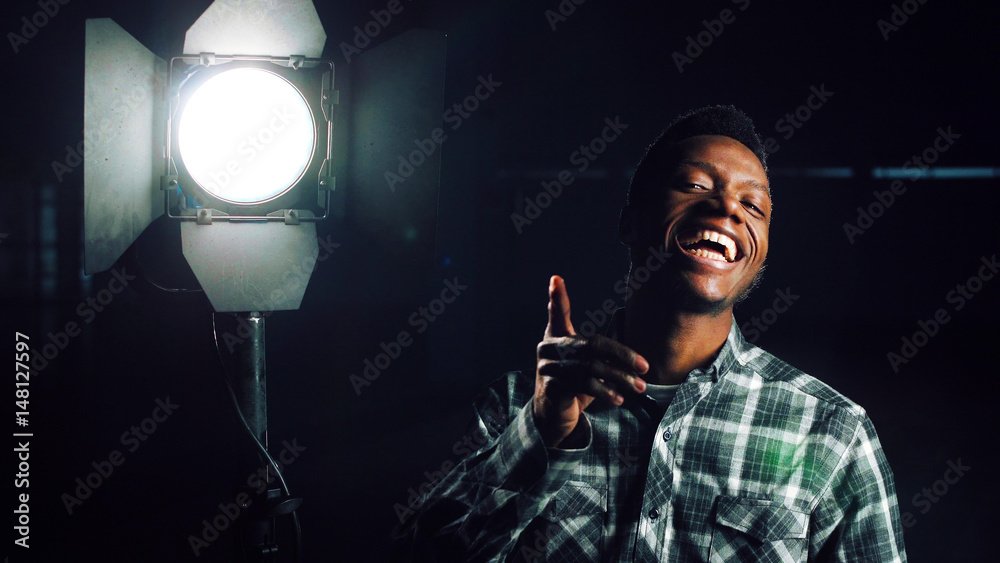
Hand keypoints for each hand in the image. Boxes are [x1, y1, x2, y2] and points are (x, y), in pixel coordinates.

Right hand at [533, 275, 647, 447]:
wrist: (551, 415)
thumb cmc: (574, 383)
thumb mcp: (586, 364)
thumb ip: (602, 355)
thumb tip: (639, 361)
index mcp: (556, 336)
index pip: (557, 313)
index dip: (556, 296)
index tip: (556, 279)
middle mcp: (549, 348)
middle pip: (592, 345)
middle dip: (622, 356)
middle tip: (645, 368)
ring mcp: (548, 367)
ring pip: (591, 367)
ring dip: (620, 378)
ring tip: (639, 387)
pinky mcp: (551, 387)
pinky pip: (584, 385)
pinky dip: (605, 391)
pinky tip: (619, 398)